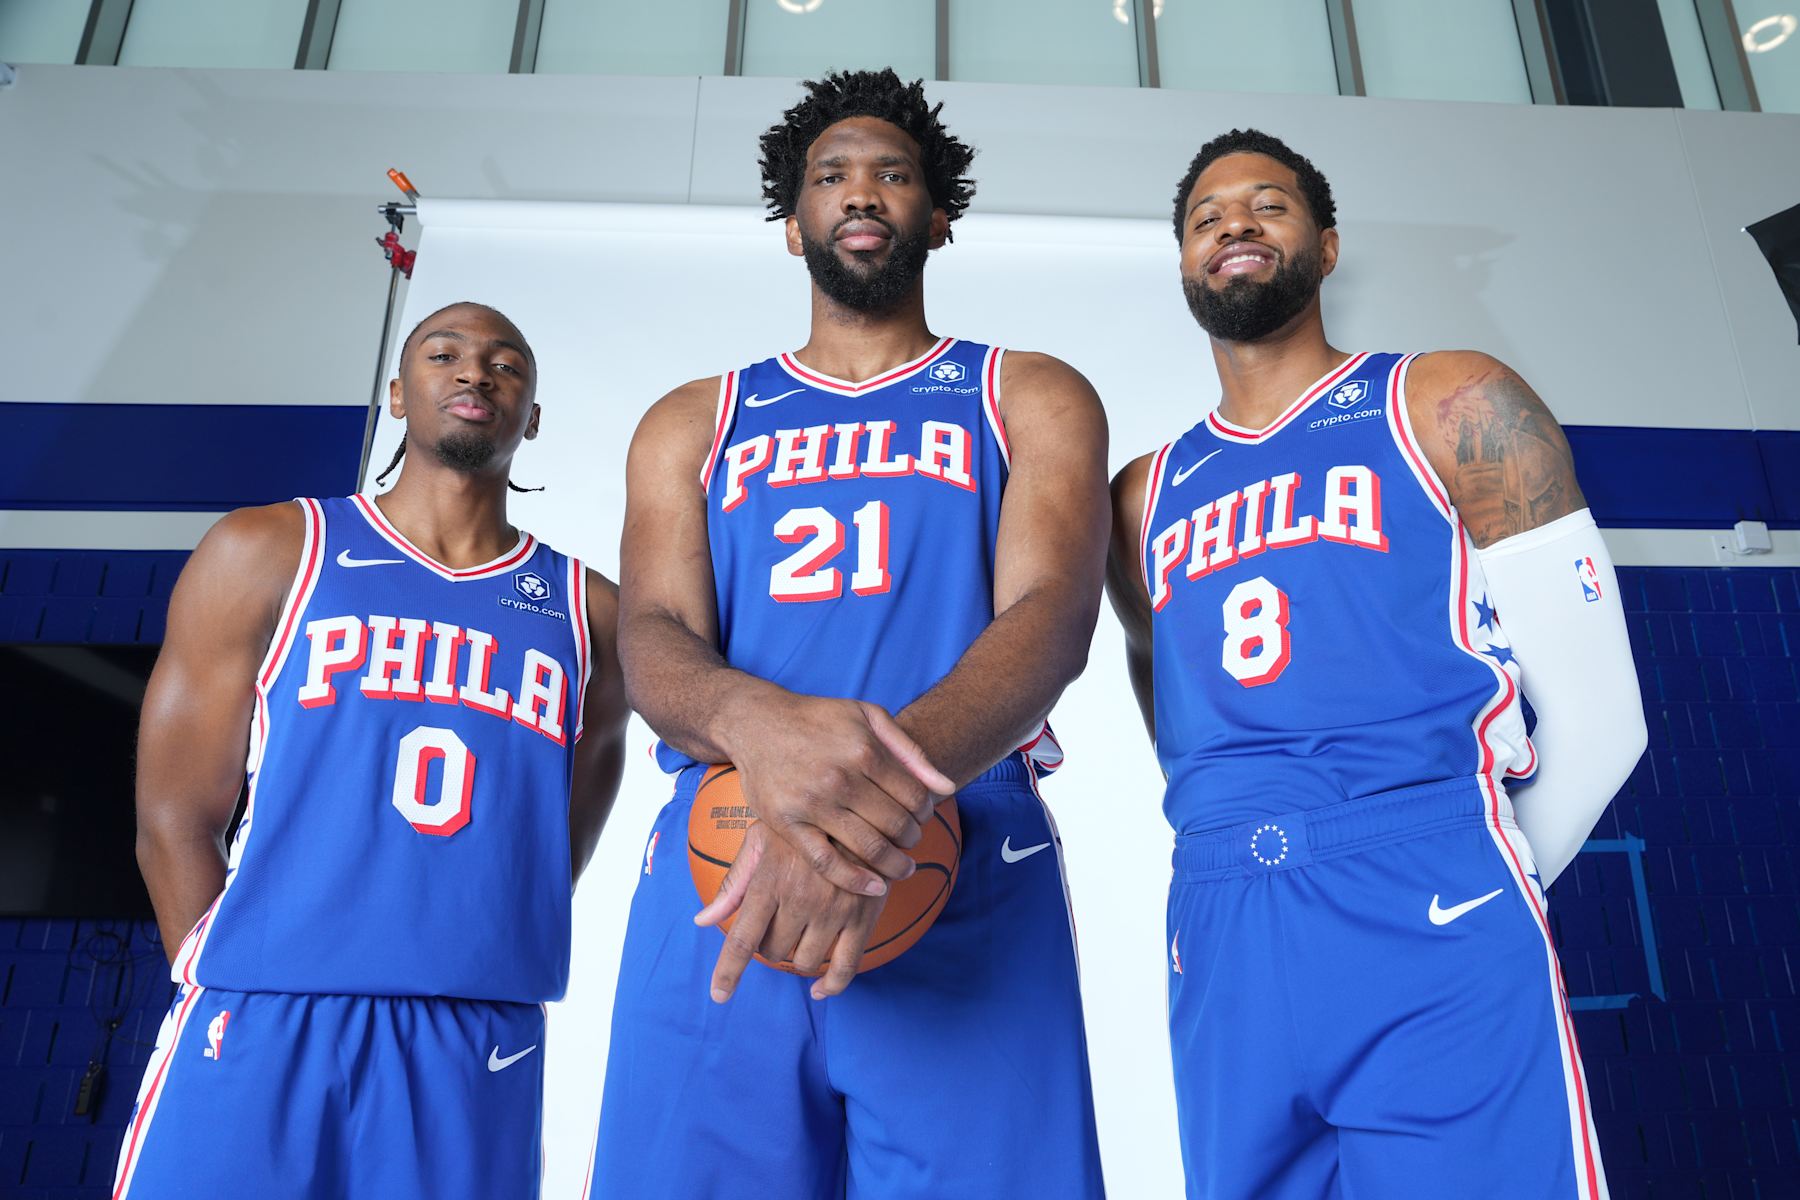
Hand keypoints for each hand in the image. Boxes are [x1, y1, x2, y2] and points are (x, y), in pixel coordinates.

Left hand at [695, 822, 885, 1001]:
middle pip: (774, 951)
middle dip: (771, 944)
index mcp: (770, 881)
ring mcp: (833, 911)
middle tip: (779, 923)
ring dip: (799, 956)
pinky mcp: (863, 917)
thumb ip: (734, 883)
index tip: (720, 995)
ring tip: (803, 933)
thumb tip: (702, 921)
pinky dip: (832, 985)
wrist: (862, 807)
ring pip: (806, 961)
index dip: (728, 972)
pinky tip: (821, 988)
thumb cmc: (804, 823)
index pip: (742, 939)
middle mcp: (800, 900)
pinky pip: (846, 967)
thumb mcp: (762, 841)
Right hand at [725, 693, 953, 896]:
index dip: (926, 813)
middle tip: (911, 843)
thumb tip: (947, 788)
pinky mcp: (787, 825)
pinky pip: (827, 863)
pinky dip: (856, 881)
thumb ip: (910, 752)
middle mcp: (840, 778)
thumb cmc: (819, 719)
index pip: (915, 797)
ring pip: (869, 848)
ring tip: (902, 868)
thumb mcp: (868, 717)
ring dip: (895, 865)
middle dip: (913, 840)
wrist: (758, 723)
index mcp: (864, 750)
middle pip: (896, 825)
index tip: (922, 819)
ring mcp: (812, 804)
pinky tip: (875, 887)